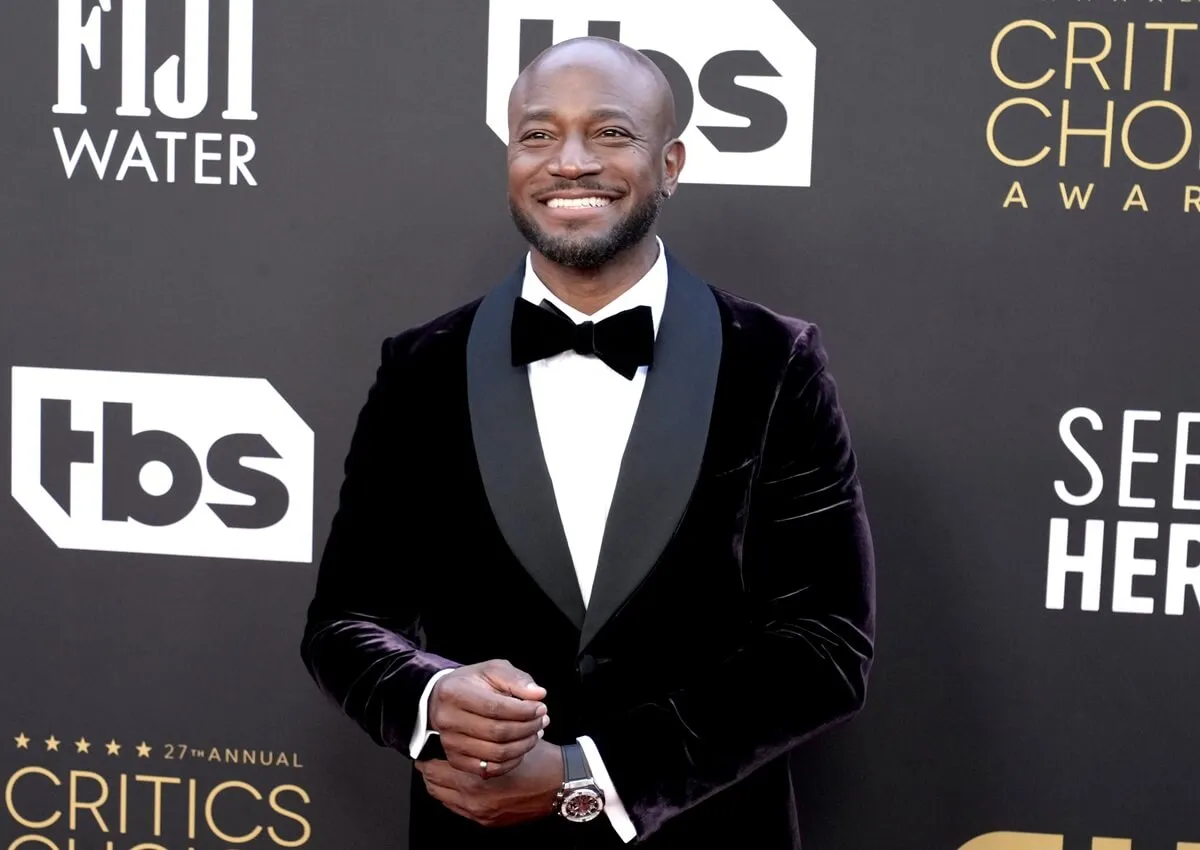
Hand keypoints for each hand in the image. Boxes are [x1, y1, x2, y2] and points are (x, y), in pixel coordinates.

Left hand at [416, 739, 563, 827]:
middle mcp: (474, 799)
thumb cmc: (538, 757)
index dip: (429, 752)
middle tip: (432, 754)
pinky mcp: (487, 821)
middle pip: (433, 784)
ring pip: (443, 798)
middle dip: (431, 768)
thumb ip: (485, 730)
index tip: (429, 743)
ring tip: (443, 767)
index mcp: (477, 776)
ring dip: (441, 782)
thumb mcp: (511, 735)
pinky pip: (457, 808)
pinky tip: (461, 783)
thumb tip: (458, 725)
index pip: (433, 766)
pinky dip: (455, 795)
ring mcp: (479, 813)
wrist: (562, 785)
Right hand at [429, 659, 549, 776]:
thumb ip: (517, 679)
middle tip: (543, 721)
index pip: (495, 707)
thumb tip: (539, 694)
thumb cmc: (473, 682)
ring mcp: (450, 743)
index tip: (541, 708)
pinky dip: (512, 761)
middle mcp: (448, 720)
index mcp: (454, 692)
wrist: (443, 700)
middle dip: (527, 728)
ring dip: (524, 745)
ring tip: (536, 733)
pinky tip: (522, 748)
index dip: (523, 710)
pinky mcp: (455, 760)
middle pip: (497, 732)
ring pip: (496, 753)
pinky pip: (489, 769)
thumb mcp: (493, 670)